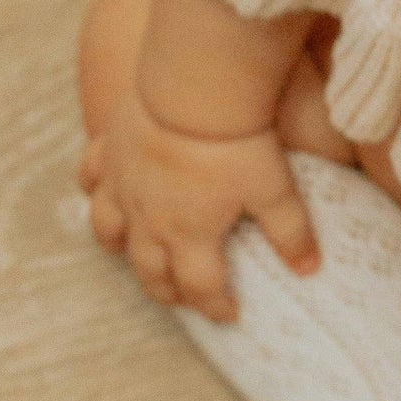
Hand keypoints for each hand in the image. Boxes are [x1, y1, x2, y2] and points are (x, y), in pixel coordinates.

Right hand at [79, 83, 318, 324]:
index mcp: (190, 233)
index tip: (230, 315)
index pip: (200, 286)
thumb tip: (310, 269)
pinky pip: (90, 177)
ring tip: (138, 255)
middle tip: (186, 297)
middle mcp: (149, 217)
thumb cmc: (237, 140)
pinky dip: (94, 190)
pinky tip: (103, 190)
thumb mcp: (275, 188)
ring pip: (109, 231)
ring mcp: (122, 184)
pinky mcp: (108, 149)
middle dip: (168, 291)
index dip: (215, 306)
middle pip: (149, 270)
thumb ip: (291, 232)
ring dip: (122, 250)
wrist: (194, 85)